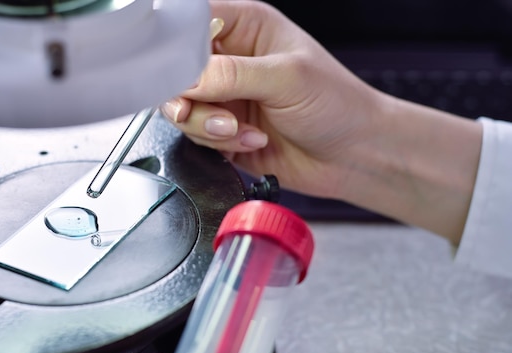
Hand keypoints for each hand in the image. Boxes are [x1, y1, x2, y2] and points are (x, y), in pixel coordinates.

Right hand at [160, 0, 382, 198]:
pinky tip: (251, 140)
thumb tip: (185, 78)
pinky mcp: (224, 131)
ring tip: (240, 129)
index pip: (191, 23)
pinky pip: (197, 137)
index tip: (178, 71)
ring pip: (183, 108)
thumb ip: (232, 75)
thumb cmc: (336, 103)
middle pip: (177, 71)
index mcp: (245, 28)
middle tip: (216, 112)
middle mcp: (231, 61)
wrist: (352, 154)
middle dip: (190, 98)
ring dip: (207, 126)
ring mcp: (226, 98)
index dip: (176, 46)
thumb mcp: (285, 78)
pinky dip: (219, 143)